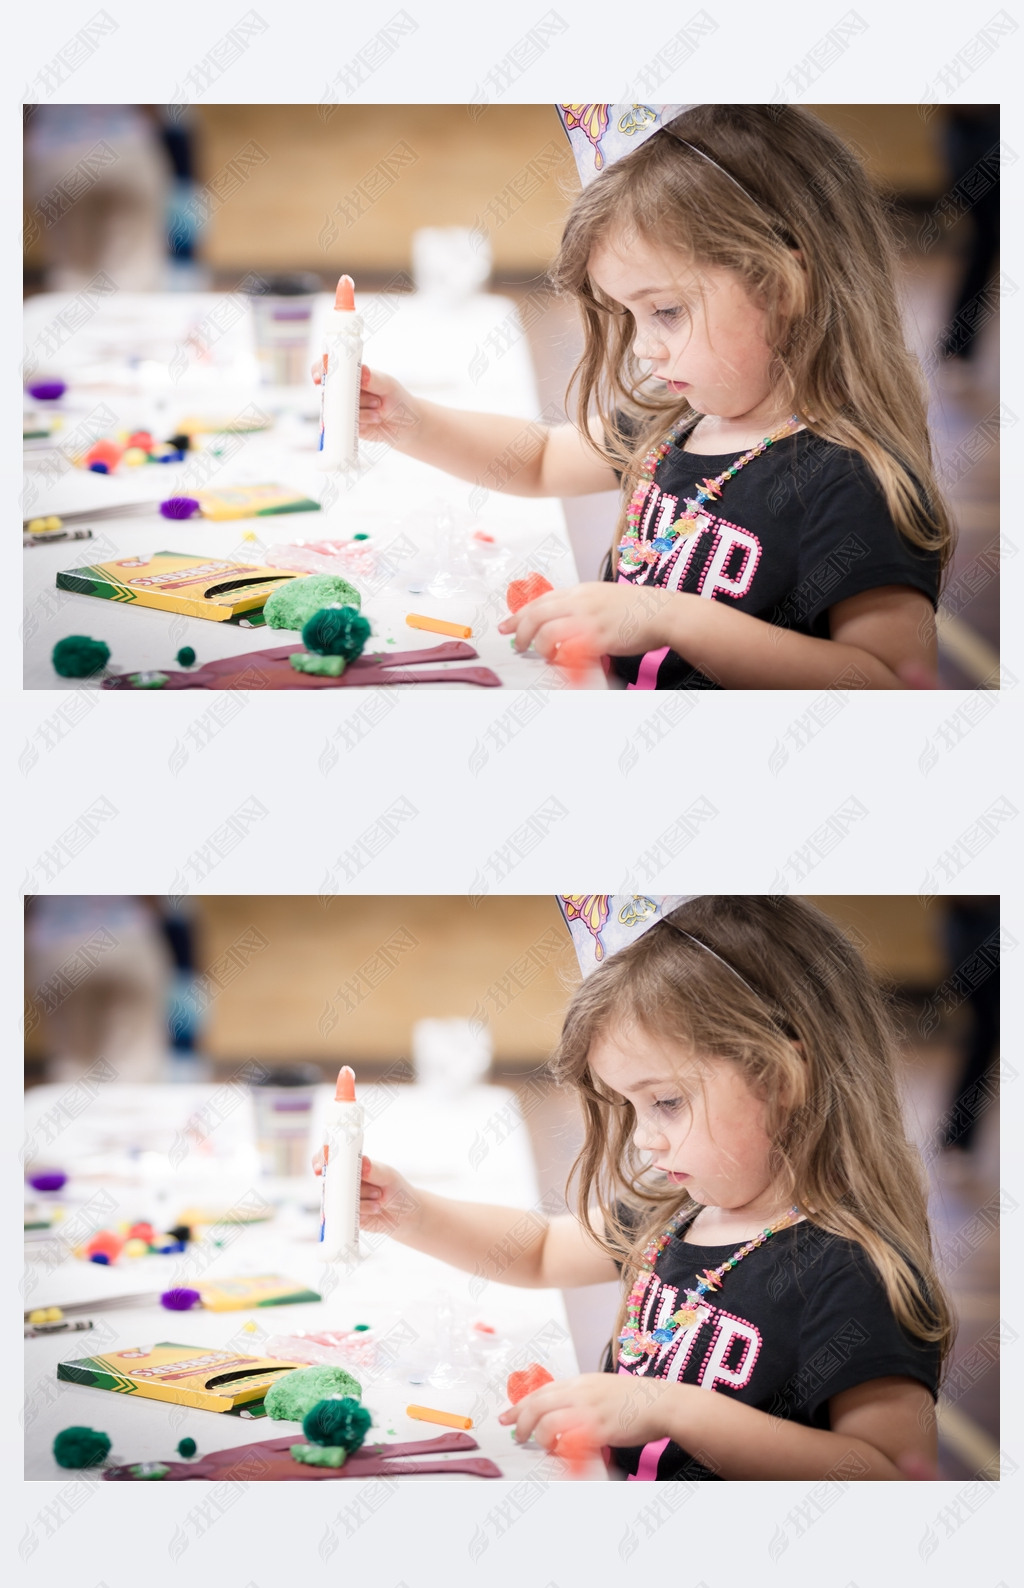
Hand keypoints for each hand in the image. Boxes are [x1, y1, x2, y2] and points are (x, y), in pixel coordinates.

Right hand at [310, 361, 421, 445]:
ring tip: (379, 410)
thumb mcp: (387, 385)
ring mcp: (343, 409)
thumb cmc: (396, 399)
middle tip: (376, 401)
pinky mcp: (346, 425)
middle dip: (352, 398)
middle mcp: (343, 391)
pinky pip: (345, 424)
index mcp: (350, 375)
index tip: (321, 378)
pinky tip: (375, 420)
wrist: (403, 425)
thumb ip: (373, 378)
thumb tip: (362, 371)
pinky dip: (361, 422)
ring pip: (339, 409)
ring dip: (361, 411)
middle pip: (331, 392)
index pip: (328, 368)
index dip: (320, 370)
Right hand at [311, 1151, 420, 1236]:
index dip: (320, 1160)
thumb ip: (375, 1170)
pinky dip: (361, 1213)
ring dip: (359, 1201)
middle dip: (347, 1187)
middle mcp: (344, 1182)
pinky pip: (345, 1215)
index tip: (321, 1168)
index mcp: (351, 1165)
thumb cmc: (396, 1189)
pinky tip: (374, 1210)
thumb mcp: (388, 1176)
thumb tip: (362, 1162)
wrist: (403, 1215)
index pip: (329, 1158)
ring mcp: (343, 1199)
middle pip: (331, 1182)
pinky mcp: (346, 1216)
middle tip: (369, 1190)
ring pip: (338, 1199)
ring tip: (379, 1199)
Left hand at [497, 582, 683, 660]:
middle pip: (537, 613)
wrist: (663, 612)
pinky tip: (563, 661)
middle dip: (520, 630)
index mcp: (581, 591)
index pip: (541, 600)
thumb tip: (564, 622)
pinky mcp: (598, 637)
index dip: (520, 614)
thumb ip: (582, 608)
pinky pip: (568, 648)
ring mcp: (588, 618)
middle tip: (516, 644)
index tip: (506, 625)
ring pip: (547, 631)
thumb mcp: (604, 598)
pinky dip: (560, 657)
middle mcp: (580, 601)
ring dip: (540, 647)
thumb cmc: (638, 609)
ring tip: (545, 655)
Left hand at [498, 1372, 683, 1450]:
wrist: (660, 1402)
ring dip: (540, 1437)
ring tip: (544, 1446)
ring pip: (548, 1421)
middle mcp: (580, 1392)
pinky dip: (561, 1447)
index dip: (520, 1405)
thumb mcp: (602, 1389)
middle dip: (521, 1421)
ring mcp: (588, 1409)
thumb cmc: (635, 1400)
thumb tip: (564, 1412)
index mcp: (580, 1382)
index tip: (506, 1416)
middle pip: (538, 1404)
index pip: (541, 1391)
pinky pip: (569, 1439)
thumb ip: (582, 1398)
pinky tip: (563, 1452)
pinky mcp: (599, 1427)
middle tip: (516, 1435)